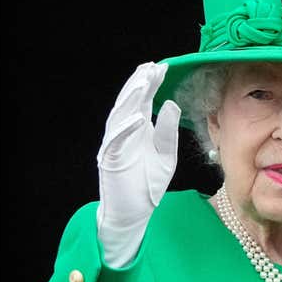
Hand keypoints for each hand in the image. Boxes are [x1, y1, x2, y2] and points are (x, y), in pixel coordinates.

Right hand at [95, 62, 180, 267]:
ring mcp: (115, 146)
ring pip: (120, 116)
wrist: (134, 214)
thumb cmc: (147, 186)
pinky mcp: (110, 161)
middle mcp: (125, 134)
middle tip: (150, 67)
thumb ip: (167, 131)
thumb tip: (171, 104)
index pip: (144, 101)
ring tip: (142, 83)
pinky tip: (137, 118)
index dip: (151, 84)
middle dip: (139, 84)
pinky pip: (116, 142)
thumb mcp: (166, 155)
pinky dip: (125, 129)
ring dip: (130, 100)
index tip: (162, 68)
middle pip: (130, 103)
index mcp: (139, 130)